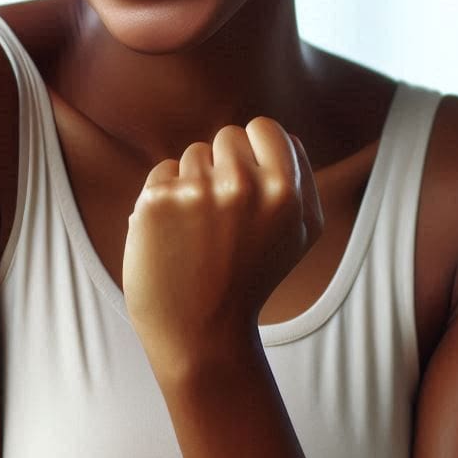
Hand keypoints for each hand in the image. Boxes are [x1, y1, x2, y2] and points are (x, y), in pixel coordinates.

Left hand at [122, 117, 322, 374]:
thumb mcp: (298, 236)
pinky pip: (163, 172)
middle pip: (227, 136)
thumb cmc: (250, 278)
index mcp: (284, 192)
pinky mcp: (156, 199)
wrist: (199, 330)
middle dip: (224, 165)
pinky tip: (175, 232)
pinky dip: (166, 195)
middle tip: (224, 214)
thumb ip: (301, 180)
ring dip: (195, 182)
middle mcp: (242, 186)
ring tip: (201, 229)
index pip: (265, 127)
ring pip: (194, 154)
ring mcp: (196, 191)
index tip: (249, 176)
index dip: (255, 148)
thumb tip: (283, 136)